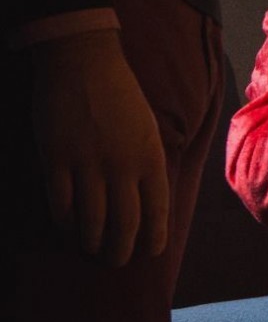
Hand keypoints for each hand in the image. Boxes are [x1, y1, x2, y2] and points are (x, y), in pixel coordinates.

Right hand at [31, 27, 169, 265]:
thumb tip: (150, 202)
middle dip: (120, 250)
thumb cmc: (120, 95)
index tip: (149, 252)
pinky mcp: (55, 157)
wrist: (83, 60)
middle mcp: (122, 166)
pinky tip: (66, 227)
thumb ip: (149, 165)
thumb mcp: (148, 129)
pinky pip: (60, 202)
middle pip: (124, 224)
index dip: (153, 239)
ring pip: (91, 220)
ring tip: (91, 249)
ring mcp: (87, 163)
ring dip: (91, 241)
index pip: (157, 212)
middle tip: (115, 261)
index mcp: (151, 158)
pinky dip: (63, 221)